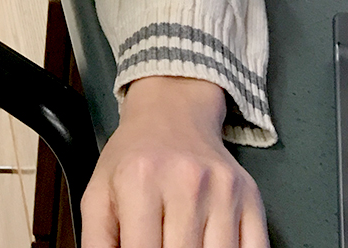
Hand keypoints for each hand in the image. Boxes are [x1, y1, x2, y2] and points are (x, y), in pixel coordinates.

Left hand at [81, 76, 267, 247]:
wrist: (172, 112)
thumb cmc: (134, 157)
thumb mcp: (99, 191)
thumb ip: (96, 240)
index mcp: (139, 181)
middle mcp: (185, 183)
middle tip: (161, 245)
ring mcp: (223, 191)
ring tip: (181, 241)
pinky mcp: (251, 198)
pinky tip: (210, 244)